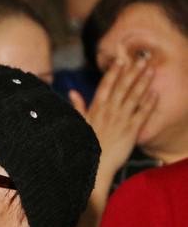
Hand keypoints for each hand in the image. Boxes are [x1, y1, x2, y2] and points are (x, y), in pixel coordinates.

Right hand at [69, 57, 157, 175]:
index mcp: (96, 109)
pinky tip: (155, 94)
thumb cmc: (85, 146)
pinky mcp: (131, 130)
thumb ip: (78, 107)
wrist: (95, 166)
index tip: (121, 60)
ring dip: (143, 83)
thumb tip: (72, 92)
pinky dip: (149, 103)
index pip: (106, 86)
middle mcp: (109, 112)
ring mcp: (121, 120)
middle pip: (122, 87)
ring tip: (151, 70)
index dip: (114, 72)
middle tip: (142, 59)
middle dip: (132, 72)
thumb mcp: (79, 124)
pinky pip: (142, 114)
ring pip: (133, 97)